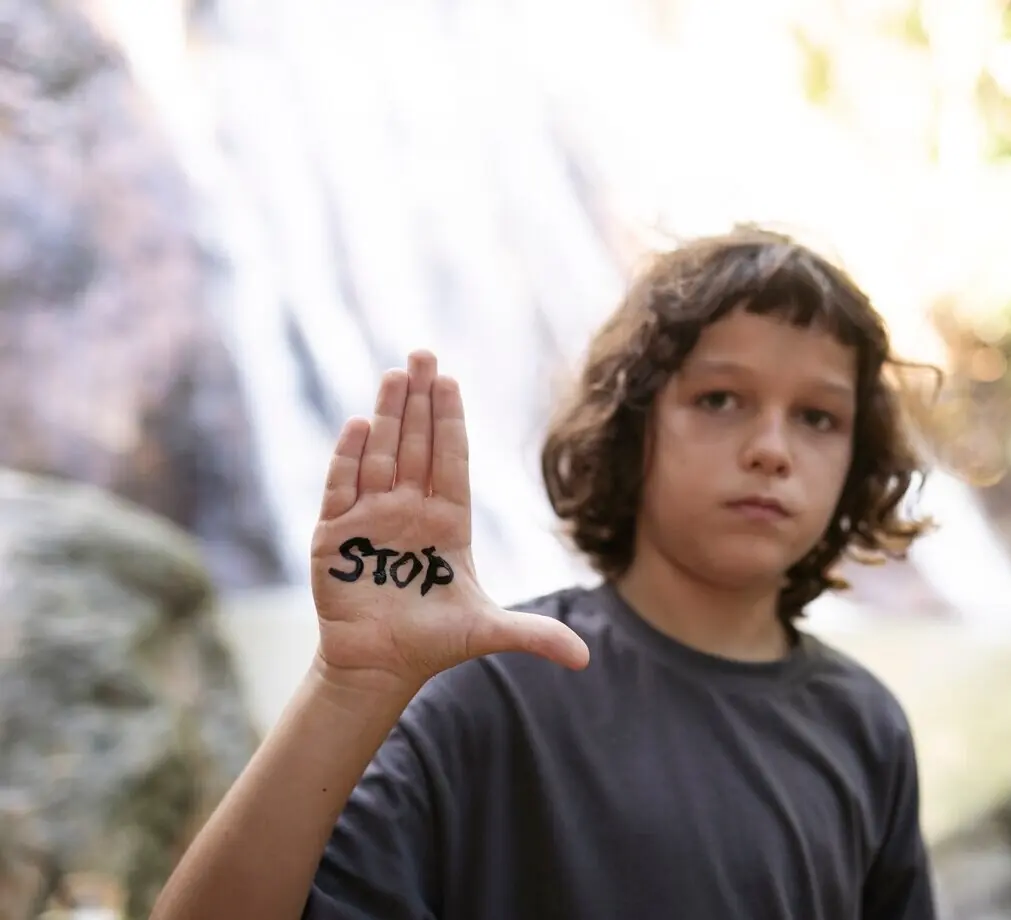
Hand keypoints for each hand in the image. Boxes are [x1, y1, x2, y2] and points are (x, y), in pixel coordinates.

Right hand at [309, 350, 589, 692]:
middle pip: (415, 445)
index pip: (450, 459)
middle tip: (422, 354)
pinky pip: (342, 488)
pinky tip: (358, 426)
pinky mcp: (336, 537)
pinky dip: (348, 459)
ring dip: (387, 417)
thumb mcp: (488, 632)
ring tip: (394, 375)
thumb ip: (534, 635)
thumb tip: (585, 660)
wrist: (380, 668)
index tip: (450, 381)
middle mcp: (409, 510)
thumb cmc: (433, 643)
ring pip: (380, 455)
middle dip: (418, 401)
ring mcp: (371, 519)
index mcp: (447, 520)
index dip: (449, 420)